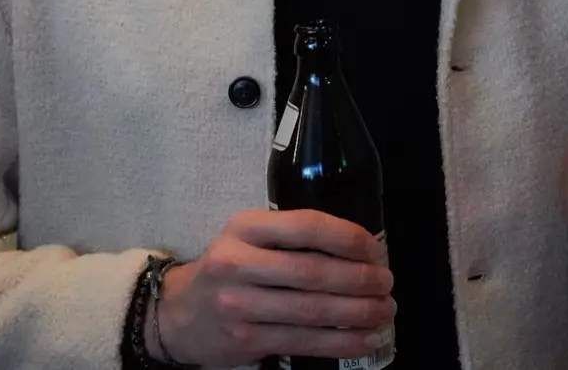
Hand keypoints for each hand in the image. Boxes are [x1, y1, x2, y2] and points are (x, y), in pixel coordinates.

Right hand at [150, 209, 393, 365]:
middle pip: (312, 272)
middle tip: (387, 283)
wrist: (180, 313)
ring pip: (311, 311)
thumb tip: (360, 247)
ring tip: (384, 311)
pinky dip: (341, 342)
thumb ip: (291, 236)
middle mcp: (237, 263)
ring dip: (357, 313)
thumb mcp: (249, 238)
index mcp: (244, 228)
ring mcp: (239, 305)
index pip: (305, 226)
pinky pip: (303, 342)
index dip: (346, 237)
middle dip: (359, 279)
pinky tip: (365, 338)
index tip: (374, 248)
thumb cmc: (230, 268)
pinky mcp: (245, 340)